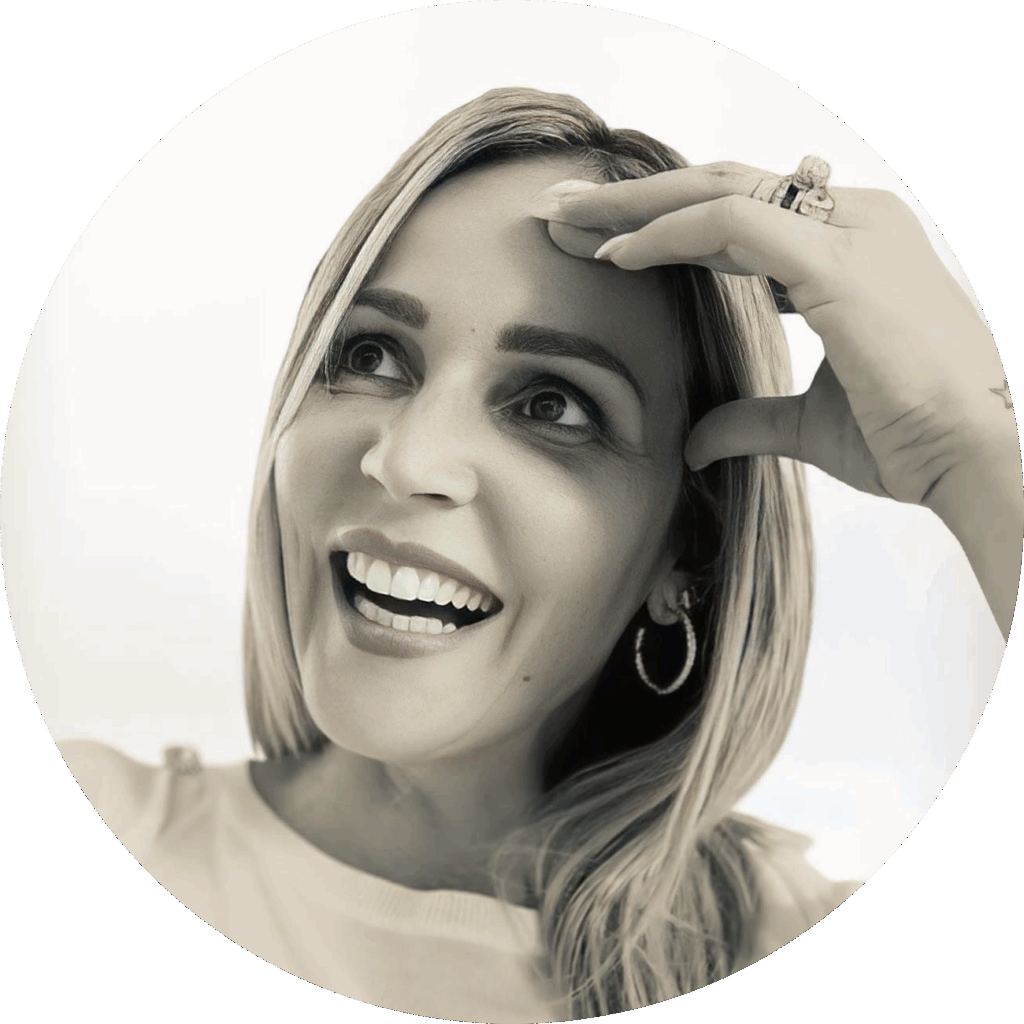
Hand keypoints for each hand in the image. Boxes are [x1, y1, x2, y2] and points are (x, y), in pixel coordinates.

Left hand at [535, 163, 1015, 506]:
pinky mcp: (838, 259)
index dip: (667, 229)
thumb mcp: (808, 423)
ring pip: (717, 192)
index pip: (742, 217)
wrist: (970, 462)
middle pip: (721, 190)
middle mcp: (853, 221)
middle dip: (636, 202)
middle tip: (565, 212)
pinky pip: (731, 223)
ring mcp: (849, 232)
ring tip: (567, 222)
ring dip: (634, 207)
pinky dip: (667, 234)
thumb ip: (748, 419)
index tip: (601, 248)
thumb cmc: (908, 439)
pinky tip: (615, 256)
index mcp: (853, 247)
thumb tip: (696, 441)